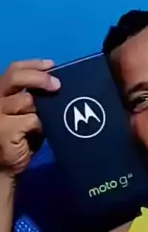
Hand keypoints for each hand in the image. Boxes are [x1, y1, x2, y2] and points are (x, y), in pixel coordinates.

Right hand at [0, 59, 59, 175]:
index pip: (14, 69)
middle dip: (39, 78)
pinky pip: (32, 120)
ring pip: (26, 100)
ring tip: (43, 121)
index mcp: (0, 92)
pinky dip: (40, 127)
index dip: (33, 64)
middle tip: (57, 85)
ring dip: (41, 110)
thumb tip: (56, 82)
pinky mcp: (4, 129)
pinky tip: (38, 134)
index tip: (51, 65)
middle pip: (15, 77)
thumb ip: (34, 98)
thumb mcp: (27, 113)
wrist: (7, 167)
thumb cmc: (20, 138)